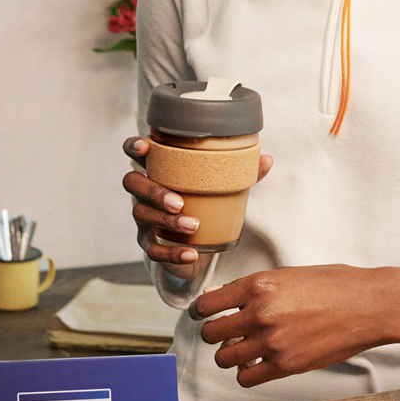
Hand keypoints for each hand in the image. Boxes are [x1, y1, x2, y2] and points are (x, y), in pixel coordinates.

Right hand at [121, 137, 273, 266]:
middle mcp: (144, 192)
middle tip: (179, 201)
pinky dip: (172, 253)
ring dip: (166, 221)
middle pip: (133, 183)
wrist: (198, 243)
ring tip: (193, 225)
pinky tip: (192, 253)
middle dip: (153, 191)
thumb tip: (266, 159)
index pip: (136, 152)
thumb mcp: (221, 186)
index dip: (135, 146)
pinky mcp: (151, 244)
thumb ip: (240, 172)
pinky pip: (153, 250)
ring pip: (142, 216)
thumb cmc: (205, 202)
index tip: (145, 146)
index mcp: (158, 170)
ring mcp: (144, 219)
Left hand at [193, 265, 399, 387]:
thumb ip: (251, 287)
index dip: (204, 312)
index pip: (208, 304)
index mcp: (259, 285)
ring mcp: (272, 341)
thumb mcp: (288, 274)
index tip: (207, 315)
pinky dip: (247, 372)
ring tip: (243, 349)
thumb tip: (217, 296)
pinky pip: (247, 377)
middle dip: (215, 333)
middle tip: (227, 332)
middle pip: (211, 332)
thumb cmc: (335, 285)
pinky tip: (257, 363)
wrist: (369, 305)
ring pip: (224, 357)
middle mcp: (260, 312)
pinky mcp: (286, 364)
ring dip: (229, 355)